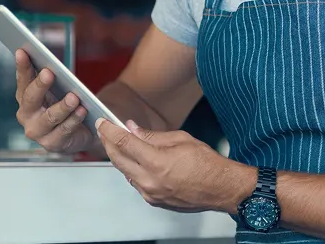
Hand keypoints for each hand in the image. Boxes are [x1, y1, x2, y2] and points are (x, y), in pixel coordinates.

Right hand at [13, 49, 94, 153]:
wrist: (83, 131)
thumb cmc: (67, 104)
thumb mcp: (60, 89)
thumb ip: (52, 77)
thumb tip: (49, 61)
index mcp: (26, 98)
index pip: (23, 80)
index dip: (22, 66)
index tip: (23, 51)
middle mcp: (27, 115)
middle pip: (31, 99)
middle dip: (40, 85)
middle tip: (49, 73)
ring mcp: (38, 131)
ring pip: (49, 117)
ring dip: (62, 106)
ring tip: (74, 97)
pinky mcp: (52, 144)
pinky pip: (64, 130)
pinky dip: (74, 119)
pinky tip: (83, 111)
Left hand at [96, 118, 251, 213]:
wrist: (221, 188)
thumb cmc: (207, 164)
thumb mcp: (181, 140)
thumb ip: (153, 135)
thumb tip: (133, 129)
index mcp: (157, 162)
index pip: (124, 143)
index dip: (110, 131)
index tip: (103, 123)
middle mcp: (149, 180)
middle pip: (117, 159)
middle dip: (108, 143)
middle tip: (104, 132)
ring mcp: (150, 193)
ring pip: (125, 172)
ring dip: (120, 157)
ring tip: (121, 144)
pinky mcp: (153, 201)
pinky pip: (136, 182)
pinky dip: (132, 170)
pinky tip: (136, 161)